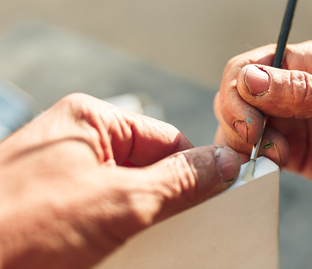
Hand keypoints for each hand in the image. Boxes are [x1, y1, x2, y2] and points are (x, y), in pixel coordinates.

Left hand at [0, 93, 239, 268]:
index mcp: (93, 121)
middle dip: (169, 200)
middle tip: (183, 229)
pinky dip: (123, 234)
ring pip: (131, 195)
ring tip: (145, 243)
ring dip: (146, 221)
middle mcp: (80, 143)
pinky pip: (108, 214)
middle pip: (150, 167)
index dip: (195, 167)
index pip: (167, 138)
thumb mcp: (120, 201)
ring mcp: (67, 176)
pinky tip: (125, 251)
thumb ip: (180, 180)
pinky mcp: (58, 207)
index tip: (220, 195)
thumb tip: (226, 163)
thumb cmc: (24, 226)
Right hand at [215, 40, 311, 228]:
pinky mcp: (287, 147)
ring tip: (272, 156)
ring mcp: (287, 119)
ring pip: (238, 121)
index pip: (253, 64)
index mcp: (309, 63)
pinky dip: (249, 159)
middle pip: (237, 92)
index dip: (240, 90)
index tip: (251, 123)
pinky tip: (269, 167)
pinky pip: (253, 149)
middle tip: (254, 141)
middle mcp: (292, 88)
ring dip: (241, 140)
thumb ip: (303, 93)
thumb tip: (250, 79)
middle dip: (236, 117)